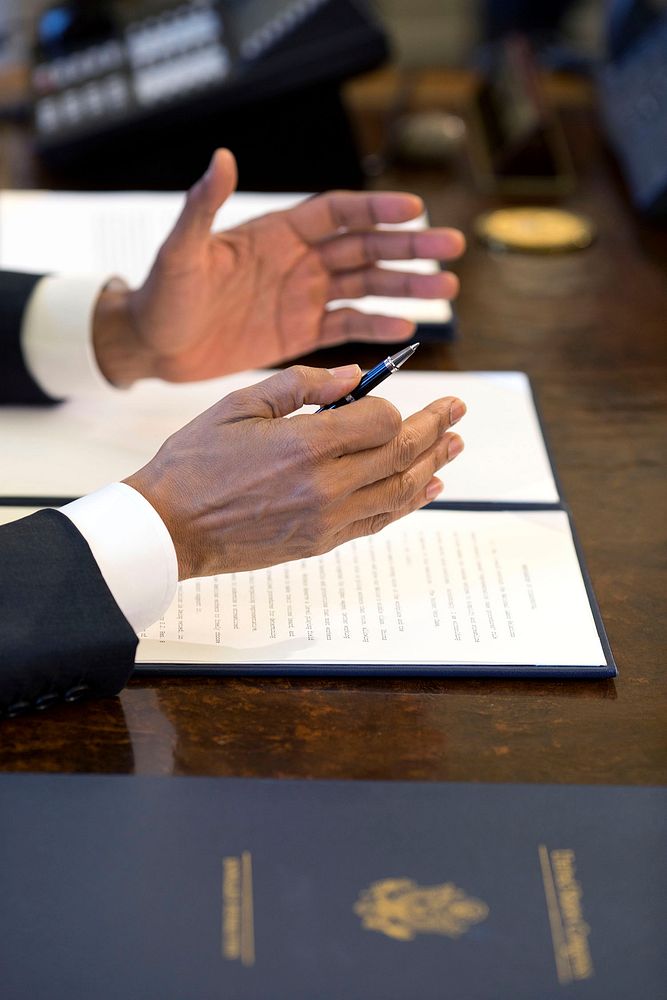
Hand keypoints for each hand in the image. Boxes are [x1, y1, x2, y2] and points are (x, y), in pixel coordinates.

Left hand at [93, 148, 464, 386]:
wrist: (155, 345)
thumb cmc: (163, 294)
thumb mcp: (181, 250)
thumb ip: (203, 207)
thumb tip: (221, 158)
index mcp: (277, 233)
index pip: (337, 213)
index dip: (376, 210)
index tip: (414, 210)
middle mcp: (298, 260)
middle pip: (365, 247)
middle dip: (408, 247)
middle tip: (450, 248)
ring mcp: (303, 296)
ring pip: (366, 286)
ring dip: (404, 287)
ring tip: (445, 290)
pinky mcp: (300, 333)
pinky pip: (347, 327)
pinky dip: (376, 327)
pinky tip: (407, 327)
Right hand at [124, 365, 464, 578]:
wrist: (169, 529)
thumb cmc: (194, 463)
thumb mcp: (239, 405)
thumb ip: (300, 385)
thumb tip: (353, 376)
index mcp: (306, 445)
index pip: (382, 420)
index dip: (393, 404)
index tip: (388, 394)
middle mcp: (326, 486)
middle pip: (401, 453)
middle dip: (435, 428)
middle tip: (458, 411)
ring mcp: (327, 520)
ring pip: (399, 490)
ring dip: (433, 464)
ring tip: (455, 445)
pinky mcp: (321, 542)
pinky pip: (379, 521)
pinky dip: (408, 502)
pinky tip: (427, 486)